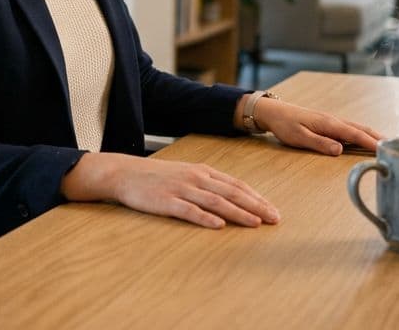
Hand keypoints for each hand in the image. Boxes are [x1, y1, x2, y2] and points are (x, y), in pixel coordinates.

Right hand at [61, 153, 279, 228]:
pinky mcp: (166, 201)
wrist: (124, 173)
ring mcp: (181, 189)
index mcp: (202, 171)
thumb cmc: (156, 176)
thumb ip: (207, 184)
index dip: (256, 197)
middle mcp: (195, 178)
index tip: (272, 209)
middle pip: (231, 192)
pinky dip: (205, 218)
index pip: (235, 184)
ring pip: (216, 202)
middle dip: (256, 206)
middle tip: (274, 219)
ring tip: (255, 223)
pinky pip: (189, 210)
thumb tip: (232, 197)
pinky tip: (219, 226)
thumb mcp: (185, 173)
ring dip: (238, 212)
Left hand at [251, 98, 383, 155]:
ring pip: (356, 128)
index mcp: (329, 124)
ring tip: (386, 144)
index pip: (355, 134)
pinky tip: (365, 139)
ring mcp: (331, 121)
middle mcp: (333, 120)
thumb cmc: (285, 125)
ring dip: (371, 135)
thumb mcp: (299, 137)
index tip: (385, 150)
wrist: (274, 111)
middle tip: (396, 147)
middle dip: (378, 138)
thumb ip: (319, 143)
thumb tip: (340, 150)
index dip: (371, 142)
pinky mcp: (328, 124)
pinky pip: (349, 129)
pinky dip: (361, 134)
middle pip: (361, 129)